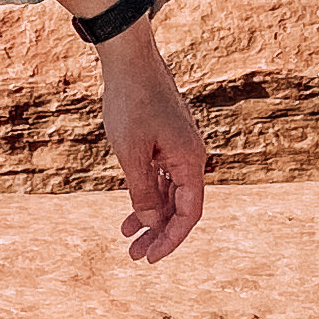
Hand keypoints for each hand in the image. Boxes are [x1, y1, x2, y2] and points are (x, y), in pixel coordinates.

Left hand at [98, 23, 206, 262]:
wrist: (130, 59)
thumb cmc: (130, 103)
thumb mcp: (132, 153)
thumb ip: (143, 191)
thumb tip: (152, 224)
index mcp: (190, 161)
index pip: (189, 213)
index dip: (171, 239)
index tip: (150, 259)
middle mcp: (190, 156)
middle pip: (180, 206)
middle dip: (159, 233)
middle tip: (135, 257)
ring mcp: (178, 147)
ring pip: (170, 193)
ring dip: (152, 217)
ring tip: (129, 239)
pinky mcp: (166, 139)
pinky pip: (162, 176)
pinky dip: (148, 195)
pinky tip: (131, 211)